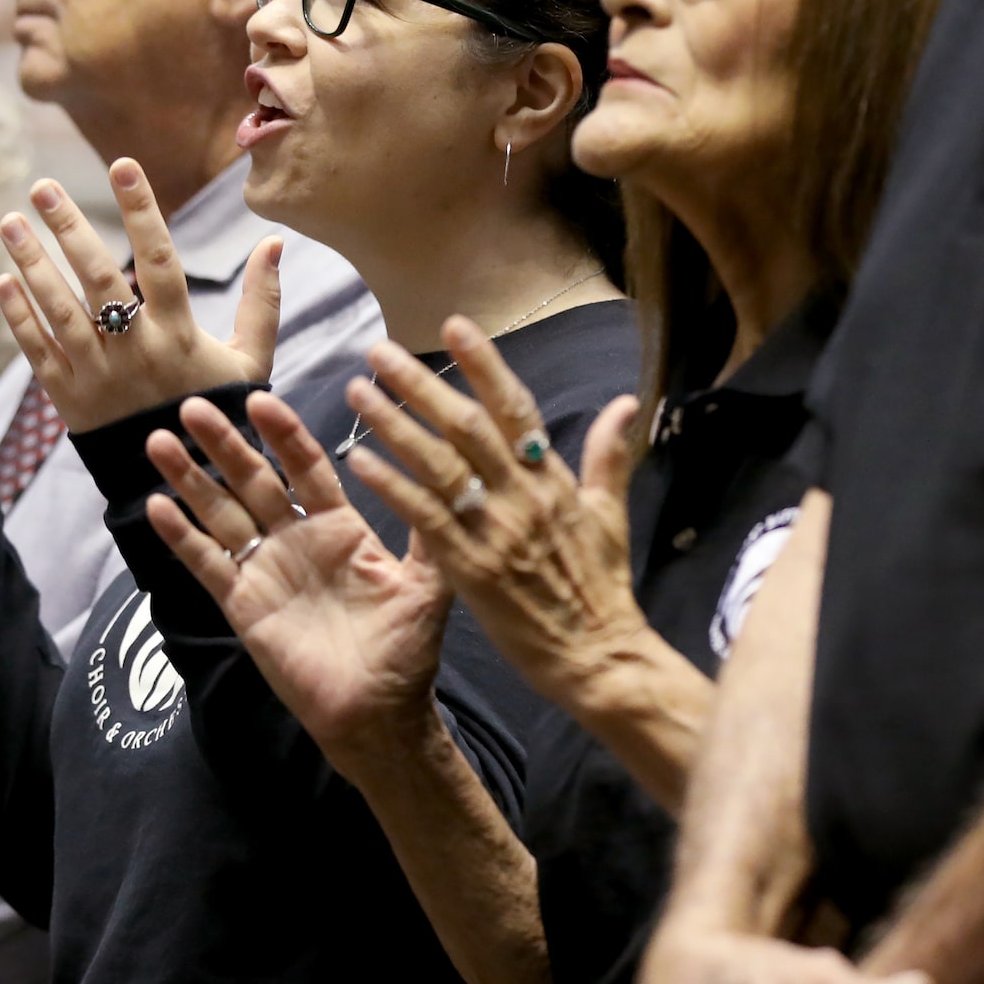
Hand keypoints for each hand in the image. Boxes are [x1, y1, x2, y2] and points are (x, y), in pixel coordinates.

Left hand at [0, 158, 278, 432]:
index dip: (141, 209)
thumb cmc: (217, 409)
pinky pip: (38, 351)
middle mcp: (136, 349)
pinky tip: (2, 281)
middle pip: (98, 277)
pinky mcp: (69, 398)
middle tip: (41, 187)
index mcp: (180, 332)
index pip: (159, 259)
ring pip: (59, 310)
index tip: (123, 166)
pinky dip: (19, 316)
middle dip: (68, 227)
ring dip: (32, 263)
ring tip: (10, 222)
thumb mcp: (251, 359)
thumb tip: (275, 242)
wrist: (181, 478)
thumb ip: (262, 300)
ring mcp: (98, 374)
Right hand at [143, 391, 452, 766]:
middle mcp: (297, 540)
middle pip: (255, 479)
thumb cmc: (407, 652)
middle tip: (195, 405)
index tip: (260, 399)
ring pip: (222, 513)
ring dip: (191, 478)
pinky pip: (208, 564)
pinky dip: (182, 537)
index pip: (307, 467)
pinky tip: (156, 506)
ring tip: (160, 440)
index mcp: (340, 528)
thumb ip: (428, 532)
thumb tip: (450, 474)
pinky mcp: (242, 604)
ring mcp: (266, 569)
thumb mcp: (427, 585)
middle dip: (226, 443)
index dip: (283, 434)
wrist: (378, 714)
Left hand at [338, 318, 653, 701]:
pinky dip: (392, 486)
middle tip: (379, 350)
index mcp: (555, 479)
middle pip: (467, 426)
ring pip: (439, 465)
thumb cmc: (603, 588)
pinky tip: (360, 461)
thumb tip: (626, 403)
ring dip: (394, 425)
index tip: (454, 326)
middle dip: (422, 384)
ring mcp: (495, 531)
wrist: (597, 656)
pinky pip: (424, 518)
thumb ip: (609, 456)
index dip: (485, 364)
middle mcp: (523, 496)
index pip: (517, 408)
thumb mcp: (610, 515)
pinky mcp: (470, 568)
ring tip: (358, 393)